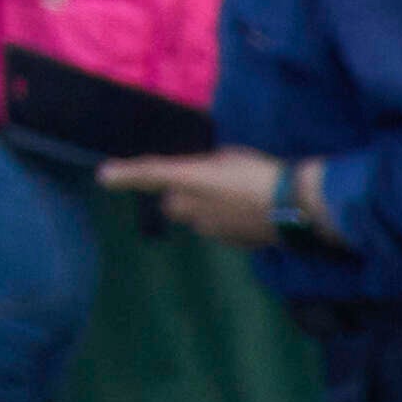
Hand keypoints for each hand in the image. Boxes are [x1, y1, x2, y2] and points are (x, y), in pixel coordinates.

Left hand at [99, 146, 293, 242]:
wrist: (297, 205)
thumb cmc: (263, 172)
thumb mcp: (230, 158)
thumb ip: (207, 167)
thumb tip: (202, 175)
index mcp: (190, 179)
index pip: (149, 174)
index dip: (124, 175)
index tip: (104, 177)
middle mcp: (192, 207)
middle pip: (173, 204)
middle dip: (182, 197)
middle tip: (206, 184)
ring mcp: (211, 229)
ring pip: (197, 219)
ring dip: (207, 210)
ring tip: (237, 200)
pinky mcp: (232, 243)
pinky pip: (219, 230)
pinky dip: (228, 223)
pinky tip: (252, 214)